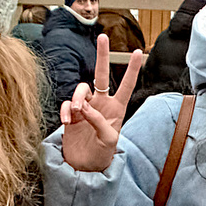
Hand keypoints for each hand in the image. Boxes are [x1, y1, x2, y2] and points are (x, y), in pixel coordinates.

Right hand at [59, 34, 141, 172]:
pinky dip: (65, 110)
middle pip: (102, 75)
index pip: (127, 85)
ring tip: (76, 114)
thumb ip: (98, 121)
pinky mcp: (71, 114)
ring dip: (77, 98)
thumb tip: (83, 106)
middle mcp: (102, 104)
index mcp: (116, 109)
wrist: (84, 167)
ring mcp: (85, 108)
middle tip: (103, 37)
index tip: (139, 52)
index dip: (133, 69)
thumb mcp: (107, 140)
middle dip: (103, 56)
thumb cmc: (101, 156)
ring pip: (80, 89)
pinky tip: (67, 122)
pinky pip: (66, 104)